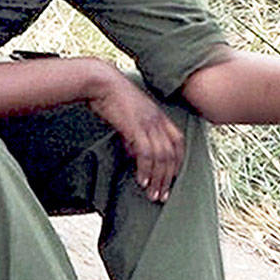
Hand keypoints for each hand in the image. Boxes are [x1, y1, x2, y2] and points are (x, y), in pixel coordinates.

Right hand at [87, 67, 183, 201]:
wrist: (101, 83)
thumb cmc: (111, 99)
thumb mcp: (129, 118)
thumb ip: (135, 136)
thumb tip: (134, 154)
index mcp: (160, 116)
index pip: (179, 142)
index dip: (178, 162)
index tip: (172, 179)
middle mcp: (158, 120)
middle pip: (172, 154)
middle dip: (168, 178)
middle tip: (162, 196)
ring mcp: (148, 123)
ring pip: (161, 156)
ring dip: (158, 179)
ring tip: (152, 195)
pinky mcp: (135, 126)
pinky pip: (146, 153)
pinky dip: (146, 169)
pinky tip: (142, 182)